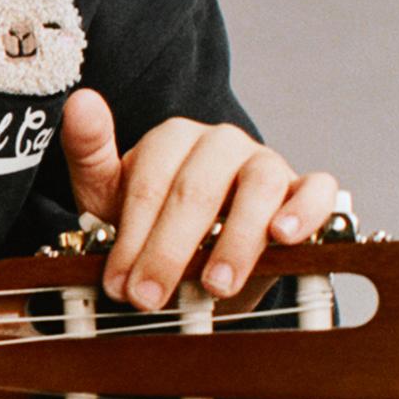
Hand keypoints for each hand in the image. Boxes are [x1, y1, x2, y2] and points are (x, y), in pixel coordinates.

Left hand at [60, 89, 339, 308]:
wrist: (202, 252)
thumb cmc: (151, 220)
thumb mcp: (108, 194)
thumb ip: (89, 150)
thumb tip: (80, 100)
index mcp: (173, 139)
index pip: (150, 183)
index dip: (132, 237)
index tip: (119, 285)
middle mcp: (221, 144)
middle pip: (197, 189)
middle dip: (170, 250)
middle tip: (151, 298)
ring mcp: (265, 163)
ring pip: (258, 187)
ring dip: (237, 239)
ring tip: (216, 284)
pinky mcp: (304, 188)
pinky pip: (318, 189)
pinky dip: (306, 209)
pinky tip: (284, 237)